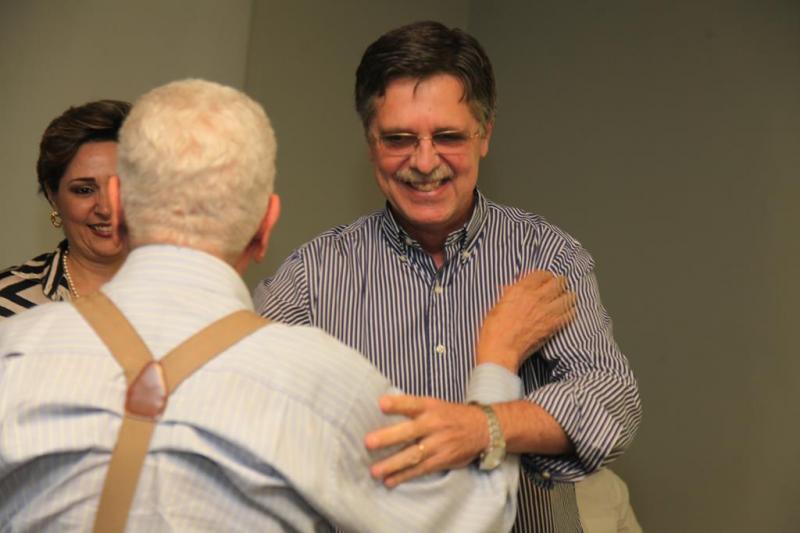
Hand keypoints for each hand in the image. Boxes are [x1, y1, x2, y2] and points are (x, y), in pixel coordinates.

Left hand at [364, 395, 487, 487]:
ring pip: (413, 455)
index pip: (412, 404)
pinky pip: (420, 469)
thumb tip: (381, 409)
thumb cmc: (451, 415)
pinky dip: (404, 476)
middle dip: (388, 437)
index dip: (397, 404)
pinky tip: (390, 481)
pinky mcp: (442, 460)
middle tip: (368, 443)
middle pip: (409, 431)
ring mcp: (438, 444)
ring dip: (392, 464)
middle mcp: (434, 424)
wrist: (483, 428)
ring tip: (375, 471)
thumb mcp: (435, 404)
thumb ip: (413, 408)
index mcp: (430, 407)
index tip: (381, 404)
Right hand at [476, 271, 575, 371]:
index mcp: (521, 289)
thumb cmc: (494, 329)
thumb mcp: (498, 305)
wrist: (501, 349)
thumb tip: (516, 288)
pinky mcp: (554, 325)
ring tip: (565, 299)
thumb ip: (511, 294)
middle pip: (559, 282)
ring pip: (569, 296)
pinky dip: (571, 311)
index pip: (542, 274)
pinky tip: (567, 312)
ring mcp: (548, 311)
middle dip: (559, 283)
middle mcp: (537, 297)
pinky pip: (571, 313)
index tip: (545, 280)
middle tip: (558, 287)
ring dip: (567, 296)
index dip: (545, 276)